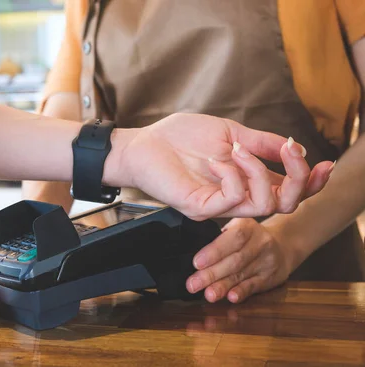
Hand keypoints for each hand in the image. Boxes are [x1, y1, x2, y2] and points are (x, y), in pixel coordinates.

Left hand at [118, 113, 332, 219]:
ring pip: (265, 205)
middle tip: (291, 150)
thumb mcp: (230, 133)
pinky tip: (217, 160)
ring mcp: (220, 206)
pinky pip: (233, 199)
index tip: (326, 163)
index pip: (288, 189)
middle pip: (287, 203)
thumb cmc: (181, 138)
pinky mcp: (202, 209)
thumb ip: (262, 143)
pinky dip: (233, 175)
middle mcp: (238, 197)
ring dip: (259, 170)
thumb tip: (295, 147)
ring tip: (236, 148)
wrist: (146, 144)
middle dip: (299, 177)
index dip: (311, 181)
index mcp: (248, 180)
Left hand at [186, 218, 296, 302]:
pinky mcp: (270, 277)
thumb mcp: (237, 228)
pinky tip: (231, 297)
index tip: (196, 263)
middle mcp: (259, 242)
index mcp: (247, 226)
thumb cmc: (249, 238)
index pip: (233, 238)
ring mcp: (266, 261)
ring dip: (222, 286)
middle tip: (193, 284)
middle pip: (234, 260)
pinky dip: (241, 292)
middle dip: (211, 274)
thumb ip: (220, 238)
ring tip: (208, 294)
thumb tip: (192, 252)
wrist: (282, 245)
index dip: (214, 251)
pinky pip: (254, 285)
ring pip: (241, 275)